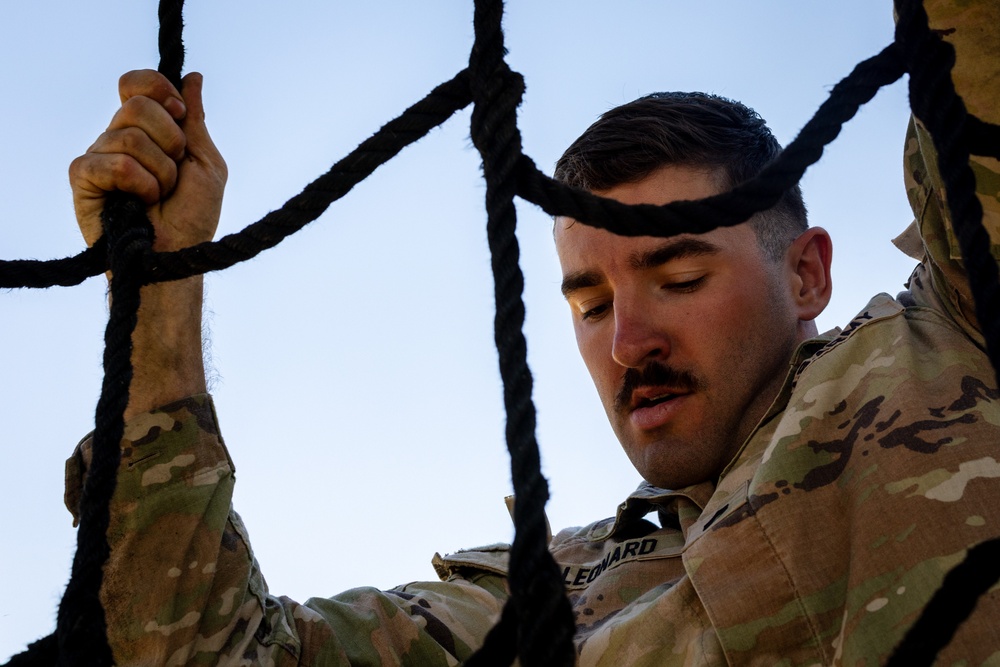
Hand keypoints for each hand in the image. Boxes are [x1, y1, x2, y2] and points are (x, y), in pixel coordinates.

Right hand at [69, 70, 225, 416]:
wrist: (176, 254)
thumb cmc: (193, 216)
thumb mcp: (205, 163)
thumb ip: (195, 121)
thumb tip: (192, 77)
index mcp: (149, 130)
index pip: (137, 83)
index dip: (157, 89)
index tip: (179, 113)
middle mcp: (119, 138)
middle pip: (135, 105)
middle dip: (169, 141)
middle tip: (176, 171)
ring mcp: (99, 158)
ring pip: (127, 135)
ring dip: (159, 171)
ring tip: (160, 195)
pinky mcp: (84, 181)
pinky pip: (108, 162)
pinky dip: (138, 183)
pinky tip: (142, 202)